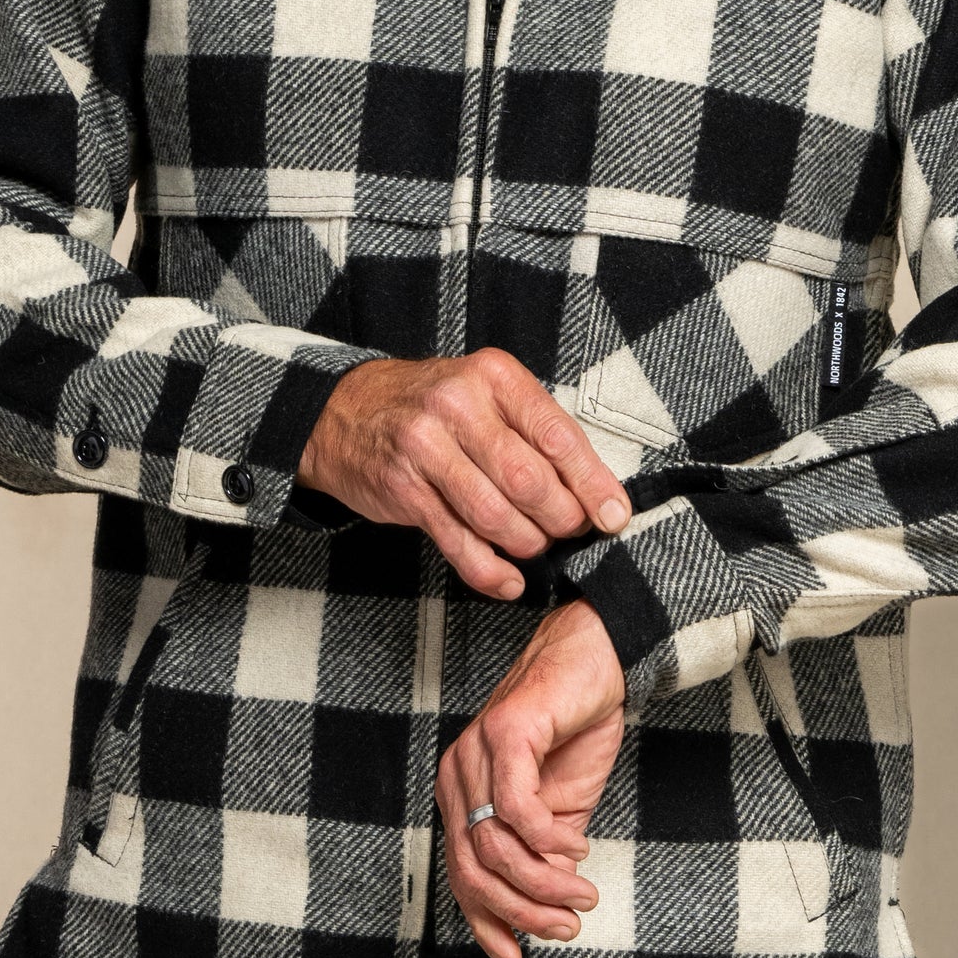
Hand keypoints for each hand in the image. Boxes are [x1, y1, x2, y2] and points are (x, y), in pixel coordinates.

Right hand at [297, 349, 631, 600]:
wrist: (344, 411)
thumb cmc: (430, 405)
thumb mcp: (484, 393)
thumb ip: (533, 431)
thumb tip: (591, 490)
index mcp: (494, 376)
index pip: (557, 435)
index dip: (592, 483)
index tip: (613, 515)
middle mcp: (459, 406)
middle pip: (529, 479)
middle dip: (560, 518)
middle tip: (570, 532)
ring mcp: (426, 448)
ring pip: (496, 515)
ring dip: (526, 544)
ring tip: (534, 548)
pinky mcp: (404, 489)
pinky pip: (458, 542)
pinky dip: (490, 570)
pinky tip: (508, 580)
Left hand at [436, 598, 625, 957]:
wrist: (599, 663)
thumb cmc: (575, 734)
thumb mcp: (557, 815)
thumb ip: (539, 859)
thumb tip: (536, 923)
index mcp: (461, 794)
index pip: (460, 874)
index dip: (485, 923)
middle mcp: (457, 774)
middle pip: (472, 868)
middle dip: (521, 910)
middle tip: (568, 923)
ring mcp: (476, 751)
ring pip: (494, 844)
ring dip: (542, 882)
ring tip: (582, 893)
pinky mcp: (506, 732)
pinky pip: (516, 807)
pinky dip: (547, 839)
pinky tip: (576, 847)